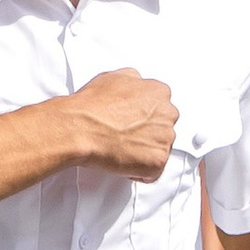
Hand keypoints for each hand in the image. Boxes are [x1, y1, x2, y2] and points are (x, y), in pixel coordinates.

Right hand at [61, 68, 176, 180]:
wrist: (81, 128)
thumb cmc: (92, 105)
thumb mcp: (113, 77)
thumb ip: (133, 81)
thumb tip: (135, 86)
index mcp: (159, 92)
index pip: (161, 108)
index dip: (144, 118)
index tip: (132, 123)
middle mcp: (168, 113)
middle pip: (163, 129)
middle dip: (147, 135)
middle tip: (125, 138)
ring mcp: (165, 138)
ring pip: (159, 150)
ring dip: (143, 153)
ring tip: (121, 150)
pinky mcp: (158, 160)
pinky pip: (153, 172)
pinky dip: (139, 173)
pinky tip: (122, 164)